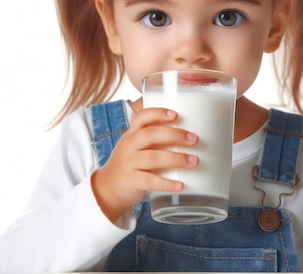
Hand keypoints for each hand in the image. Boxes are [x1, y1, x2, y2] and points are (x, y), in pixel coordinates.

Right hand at [91, 107, 198, 222]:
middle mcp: (129, 146)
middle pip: (150, 135)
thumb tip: (189, 136)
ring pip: (153, 158)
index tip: (176, 114)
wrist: (108, 188)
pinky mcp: (132, 181)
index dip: (158, 113)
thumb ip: (155, 139)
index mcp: (132, 134)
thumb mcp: (136, 146)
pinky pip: (151, 181)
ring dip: (176, 159)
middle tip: (194, 139)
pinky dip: (167, 183)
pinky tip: (181, 185)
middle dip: (174, 135)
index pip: (142, 117)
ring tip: (194, 161)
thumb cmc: (130, 163)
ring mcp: (129, 163)